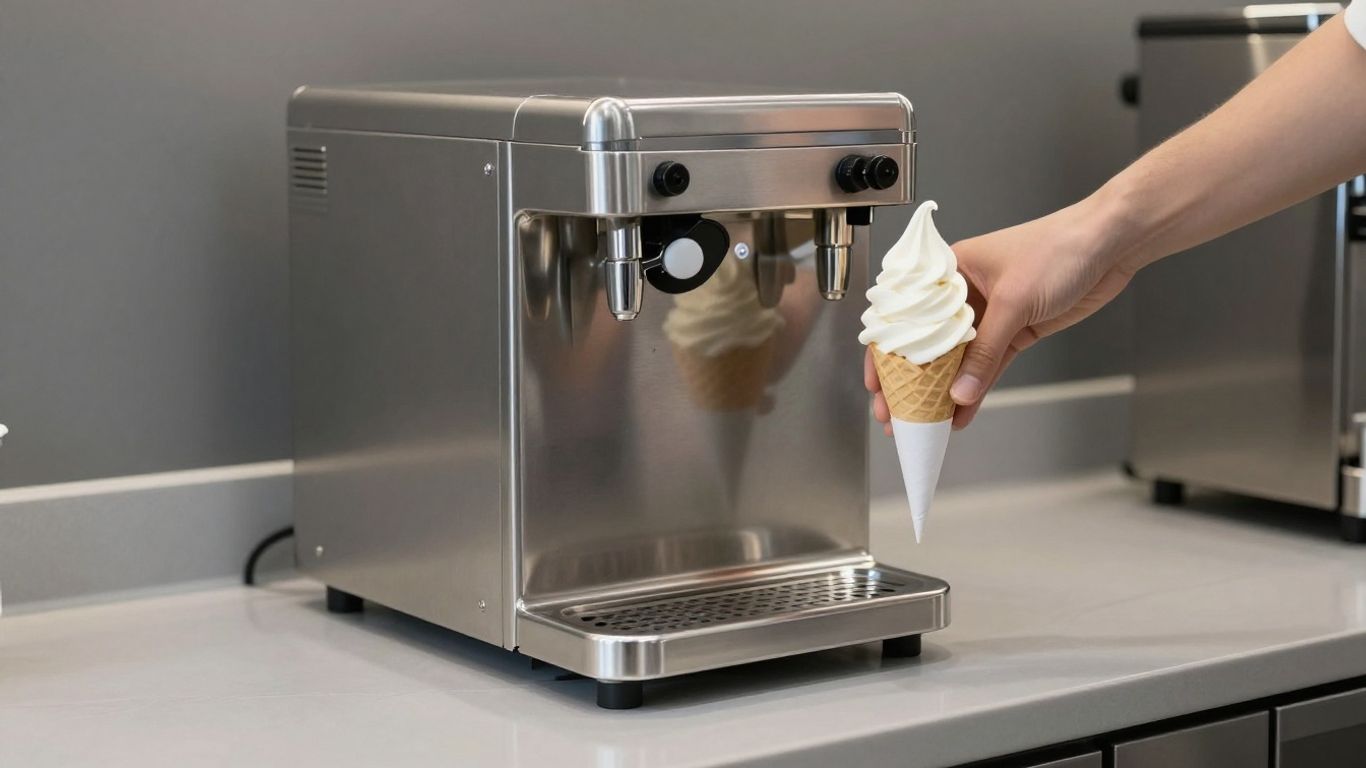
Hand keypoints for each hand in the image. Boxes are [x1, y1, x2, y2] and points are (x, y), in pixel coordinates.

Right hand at [867, 196, 1137, 431]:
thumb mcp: (1012, 300)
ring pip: (958, 360)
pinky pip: (988, 366)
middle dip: (911, 381)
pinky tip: (962, 412)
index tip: (877, 385)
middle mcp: (963, 294)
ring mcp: (990, 314)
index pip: (906, 317)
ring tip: (925, 421)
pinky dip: (976, 389)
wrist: (1109, 244)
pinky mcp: (1015, 330)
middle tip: (896, 413)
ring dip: (942, 391)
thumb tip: (959, 392)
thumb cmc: (1058, 248)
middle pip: (928, 344)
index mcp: (949, 271)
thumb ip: (984, 351)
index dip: (886, 353)